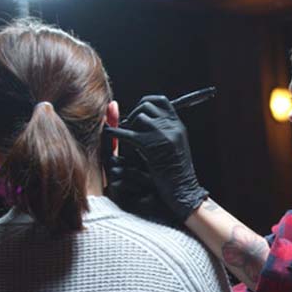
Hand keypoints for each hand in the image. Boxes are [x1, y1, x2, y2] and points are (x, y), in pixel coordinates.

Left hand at [103, 95, 208, 221]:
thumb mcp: (177, 147)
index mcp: (178, 125)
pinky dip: (115, 132)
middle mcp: (172, 126)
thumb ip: (166, 133)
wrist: (184, 190)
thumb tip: (146, 122)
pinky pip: (128, 133)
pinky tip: (108, 134)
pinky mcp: (150, 146)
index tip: (138, 110)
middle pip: (146, 107)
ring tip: (128, 137)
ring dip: (129, 125)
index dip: (146, 102)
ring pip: (138, 118)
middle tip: (130, 126)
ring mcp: (162, 135)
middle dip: (134, 114)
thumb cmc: (178, 174)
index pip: (161, 101)